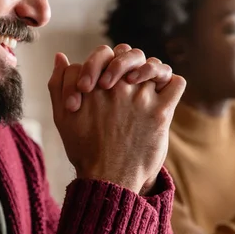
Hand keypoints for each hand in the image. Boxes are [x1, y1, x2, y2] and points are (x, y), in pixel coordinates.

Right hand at [49, 52, 185, 193]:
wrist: (108, 180)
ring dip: (149, 71)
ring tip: (143, 85)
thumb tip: (61, 57)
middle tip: (122, 82)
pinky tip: (162, 93)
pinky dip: (171, 84)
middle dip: (124, 62)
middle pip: (127, 54)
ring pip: (153, 65)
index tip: (92, 90)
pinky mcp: (162, 113)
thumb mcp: (61, 117)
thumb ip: (58, 84)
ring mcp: (141, 98)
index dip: (97, 67)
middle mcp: (118, 87)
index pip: (102, 55)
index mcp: (93, 85)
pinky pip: (176, 83)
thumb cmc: (84, 150)